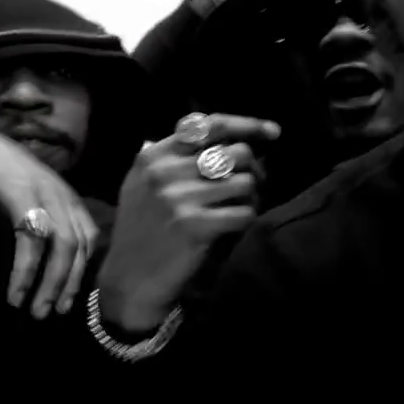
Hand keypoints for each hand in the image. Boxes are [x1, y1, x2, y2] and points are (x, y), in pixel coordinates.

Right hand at [0, 126, 99, 318]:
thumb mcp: (28, 196)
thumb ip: (39, 221)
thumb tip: (37, 262)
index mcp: (68, 198)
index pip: (89, 239)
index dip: (81, 272)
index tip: (68, 299)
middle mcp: (64, 196)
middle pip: (79, 248)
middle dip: (68, 285)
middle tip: (52, 313)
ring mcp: (46, 194)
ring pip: (62, 248)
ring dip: (50, 284)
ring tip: (35, 310)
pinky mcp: (23, 195)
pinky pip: (32, 241)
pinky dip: (26, 271)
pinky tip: (15, 292)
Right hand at [95, 113, 280, 334]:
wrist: (130, 279)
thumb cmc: (143, 229)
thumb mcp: (144, 184)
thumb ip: (177, 157)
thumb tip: (234, 139)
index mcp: (153, 155)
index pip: (210, 125)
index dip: (248, 125)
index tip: (273, 132)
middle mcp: (165, 172)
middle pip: (237, 152)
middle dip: (254, 169)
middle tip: (251, 187)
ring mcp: (179, 199)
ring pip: (246, 182)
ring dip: (252, 196)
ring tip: (240, 208)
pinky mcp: (196, 226)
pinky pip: (245, 212)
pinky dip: (247, 219)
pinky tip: (235, 227)